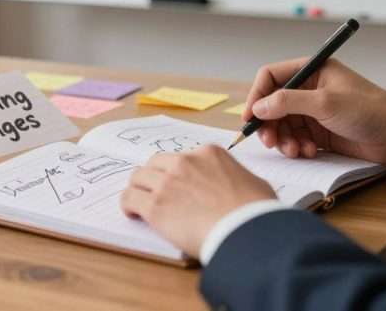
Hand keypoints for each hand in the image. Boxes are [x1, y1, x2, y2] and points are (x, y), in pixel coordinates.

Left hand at [121, 145, 274, 257]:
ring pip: (138, 178)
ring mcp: (167, 183)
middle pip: (155, 164)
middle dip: (154, 177)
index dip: (177, 172)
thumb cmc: (257, 212)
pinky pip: (129, 198)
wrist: (247, 230)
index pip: (182, 158)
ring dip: (138, 189)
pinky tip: (133, 214)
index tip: (177, 185)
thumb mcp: (254, 183)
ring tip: (140, 203)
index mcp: (208, 154)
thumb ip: (237, 178)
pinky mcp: (155, 206)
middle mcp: (184, 162)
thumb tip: (236, 186)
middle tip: (155, 192)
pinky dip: (128, 205)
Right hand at [245, 58, 385, 163]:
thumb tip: (257, 107)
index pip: (270, 77)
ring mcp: (313, 111)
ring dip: (284, 139)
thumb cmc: (369, 110)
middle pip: (272, 104)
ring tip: (295, 150)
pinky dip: (297, 147)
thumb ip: (287, 102)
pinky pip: (296, 138)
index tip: (249, 117)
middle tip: (270, 142)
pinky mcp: (319, 131)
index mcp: (311, 71)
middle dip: (269, 124)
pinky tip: (309, 152)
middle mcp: (308, 89)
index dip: (256, 95)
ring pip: (282, 124)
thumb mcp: (324, 102)